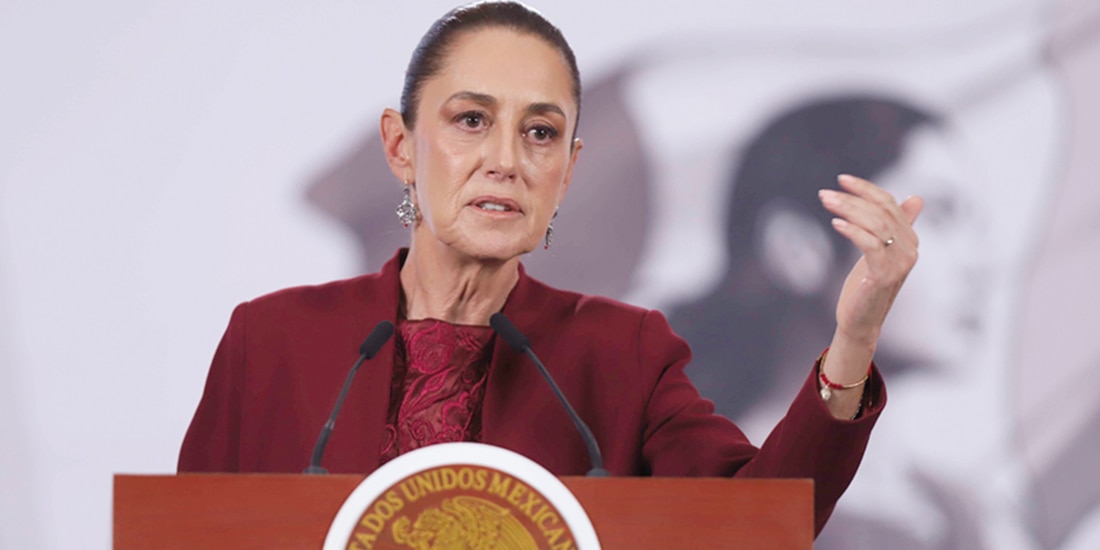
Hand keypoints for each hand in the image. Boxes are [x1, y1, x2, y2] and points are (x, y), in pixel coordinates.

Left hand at [820, 174, 922, 347]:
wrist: (860, 321)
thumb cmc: (867, 285)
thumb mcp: (880, 251)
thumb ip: (895, 226)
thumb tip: (917, 198)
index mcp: (909, 239)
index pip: (889, 203)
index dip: (866, 189)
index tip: (842, 180)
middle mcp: (910, 249)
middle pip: (881, 211)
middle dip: (852, 199)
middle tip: (826, 194)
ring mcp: (900, 263)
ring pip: (876, 224)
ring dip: (848, 210)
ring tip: (826, 203)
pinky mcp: (885, 275)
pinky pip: (871, 244)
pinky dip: (852, 231)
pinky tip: (836, 224)